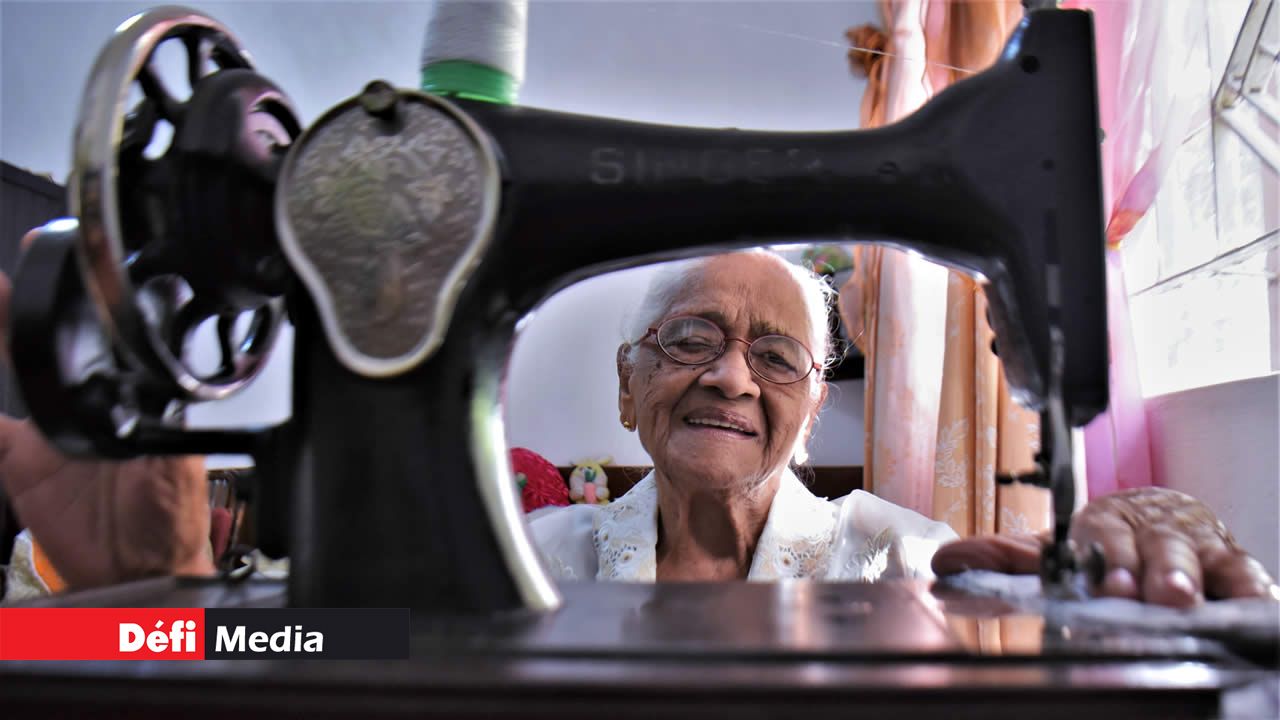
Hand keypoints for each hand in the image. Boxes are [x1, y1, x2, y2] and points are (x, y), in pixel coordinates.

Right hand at [0, 234, 213, 588]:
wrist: (137, 572)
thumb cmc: (168, 520)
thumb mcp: (172, 465)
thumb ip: (158, 425)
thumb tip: (158, 388)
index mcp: (128, 398)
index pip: (97, 339)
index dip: (71, 305)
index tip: (48, 265)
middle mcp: (87, 406)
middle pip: (43, 346)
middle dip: (19, 310)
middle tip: (3, 282)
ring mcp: (47, 431)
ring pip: (13, 370)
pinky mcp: (18, 460)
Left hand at [932, 487, 1277, 607]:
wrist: (1158, 518)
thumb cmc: (1103, 542)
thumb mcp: (1055, 550)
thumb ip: (1003, 558)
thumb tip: (947, 561)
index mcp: (1103, 524)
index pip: (1102, 537)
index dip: (1103, 557)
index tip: (1102, 580)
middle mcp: (1150, 531)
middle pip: (1153, 547)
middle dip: (1148, 568)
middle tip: (1144, 592)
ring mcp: (1194, 547)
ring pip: (1198, 558)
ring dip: (1188, 576)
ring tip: (1182, 598)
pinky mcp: (1233, 563)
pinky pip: (1246, 572)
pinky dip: (1248, 586)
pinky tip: (1248, 600)